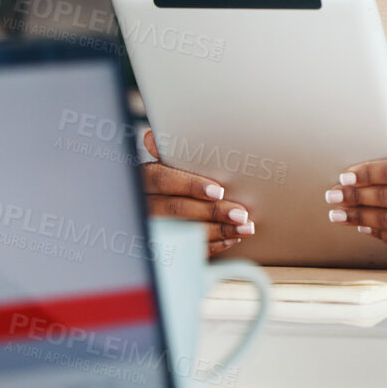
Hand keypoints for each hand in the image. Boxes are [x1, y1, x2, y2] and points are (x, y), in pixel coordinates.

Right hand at [140, 128, 255, 254]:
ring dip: (217, 231)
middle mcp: (143, 203)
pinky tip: (230, 239)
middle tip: (240, 214)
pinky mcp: (162, 246)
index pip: (163, 180)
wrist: (156, 205)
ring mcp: (150, 227)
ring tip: (243, 228)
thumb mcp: (168, 162)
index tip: (217, 191)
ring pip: (182, 231)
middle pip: (174, 209)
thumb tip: (151, 138)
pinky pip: (185, 250)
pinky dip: (211, 246)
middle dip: (212, 212)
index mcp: (144, 177)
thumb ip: (165, 151)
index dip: (191, 185)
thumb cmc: (173, 178)